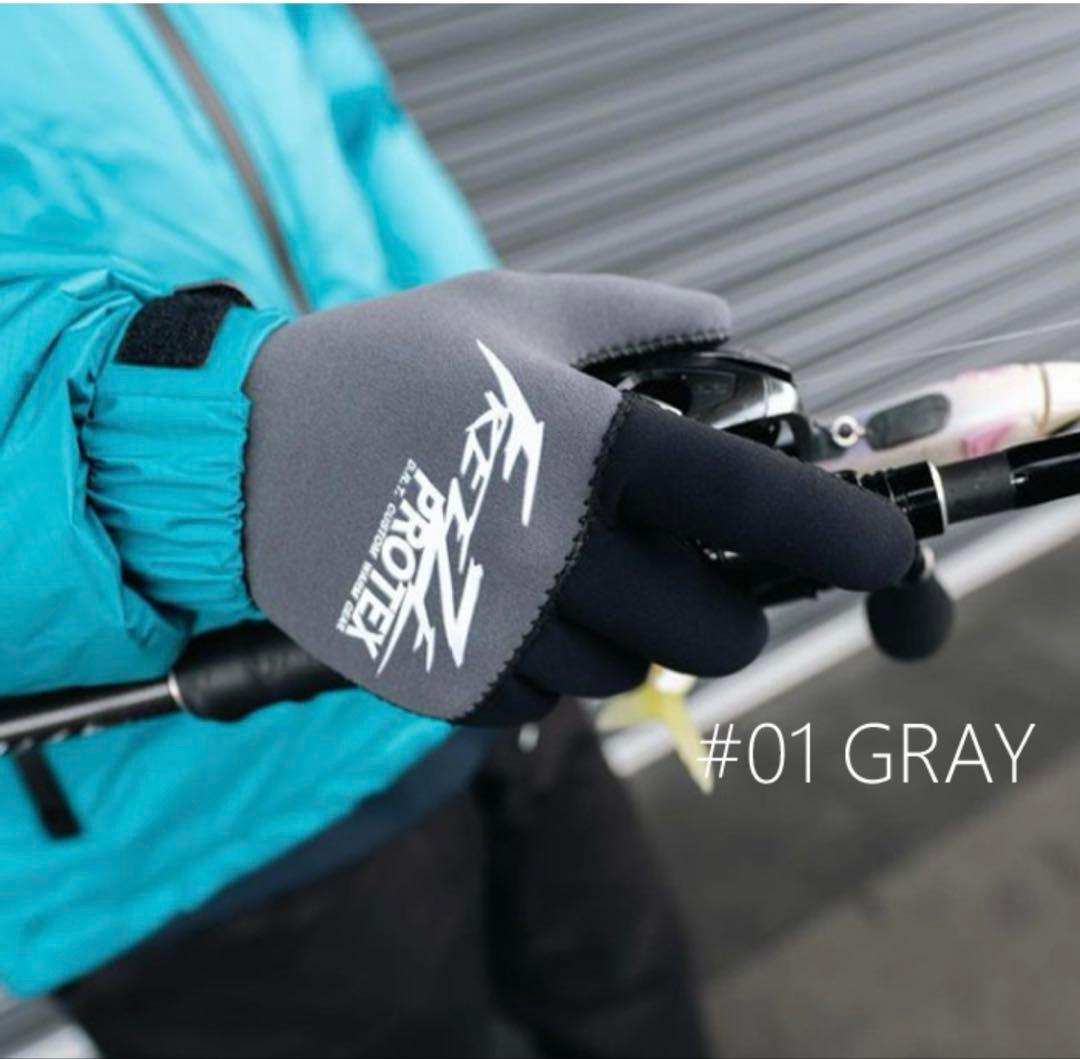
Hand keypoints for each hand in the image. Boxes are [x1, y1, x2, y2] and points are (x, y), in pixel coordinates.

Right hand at [242, 271, 913, 723]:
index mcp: (588, 448)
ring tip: (570, 574)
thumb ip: (635, 314)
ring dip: (630, 634)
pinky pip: (547, 703)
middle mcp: (557, 551)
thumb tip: (728, 319)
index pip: (756, 503)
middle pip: (719, 630)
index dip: (842, 532)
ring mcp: (502, 629)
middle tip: (689, 567)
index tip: (881, 548)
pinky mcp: (448, 682)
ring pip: (632, 675)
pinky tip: (506, 607)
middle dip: (725, 604)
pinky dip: (550, 665)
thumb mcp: (510, 308)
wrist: (246, 452)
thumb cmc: (385, 369)